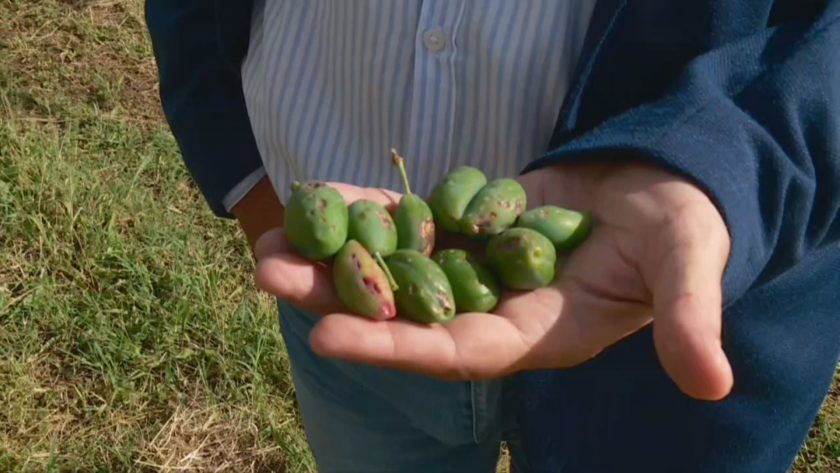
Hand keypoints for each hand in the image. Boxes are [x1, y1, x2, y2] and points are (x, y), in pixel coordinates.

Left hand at [254, 163, 733, 400]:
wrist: (662, 184)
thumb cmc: (679, 228)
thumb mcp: (688, 267)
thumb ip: (687, 318)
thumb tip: (710, 382)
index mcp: (538, 332)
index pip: (458, 351)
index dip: (396, 348)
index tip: (328, 337)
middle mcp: (495, 306)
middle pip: (407, 311)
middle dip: (338, 299)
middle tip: (269, 277)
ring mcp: (476, 265)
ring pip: (397, 265)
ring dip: (336, 254)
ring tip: (270, 242)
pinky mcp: (469, 226)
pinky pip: (412, 219)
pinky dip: (371, 208)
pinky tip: (323, 194)